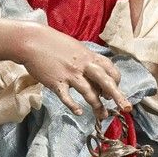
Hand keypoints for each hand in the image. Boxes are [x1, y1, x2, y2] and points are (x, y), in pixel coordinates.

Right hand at [15, 22, 130, 117]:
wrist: (31, 40)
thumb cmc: (53, 43)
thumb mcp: (75, 48)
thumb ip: (86, 61)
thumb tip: (96, 76)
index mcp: (88, 56)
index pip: (110, 69)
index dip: (116, 81)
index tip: (115, 89)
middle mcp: (82, 65)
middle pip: (105, 81)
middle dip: (117, 95)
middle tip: (126, 108)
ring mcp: (69, 74)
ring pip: (88, 92)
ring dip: (97, 106)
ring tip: (102, 116)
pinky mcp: (56, 82)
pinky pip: (66, 97)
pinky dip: (73, 105)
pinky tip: (79, 112)